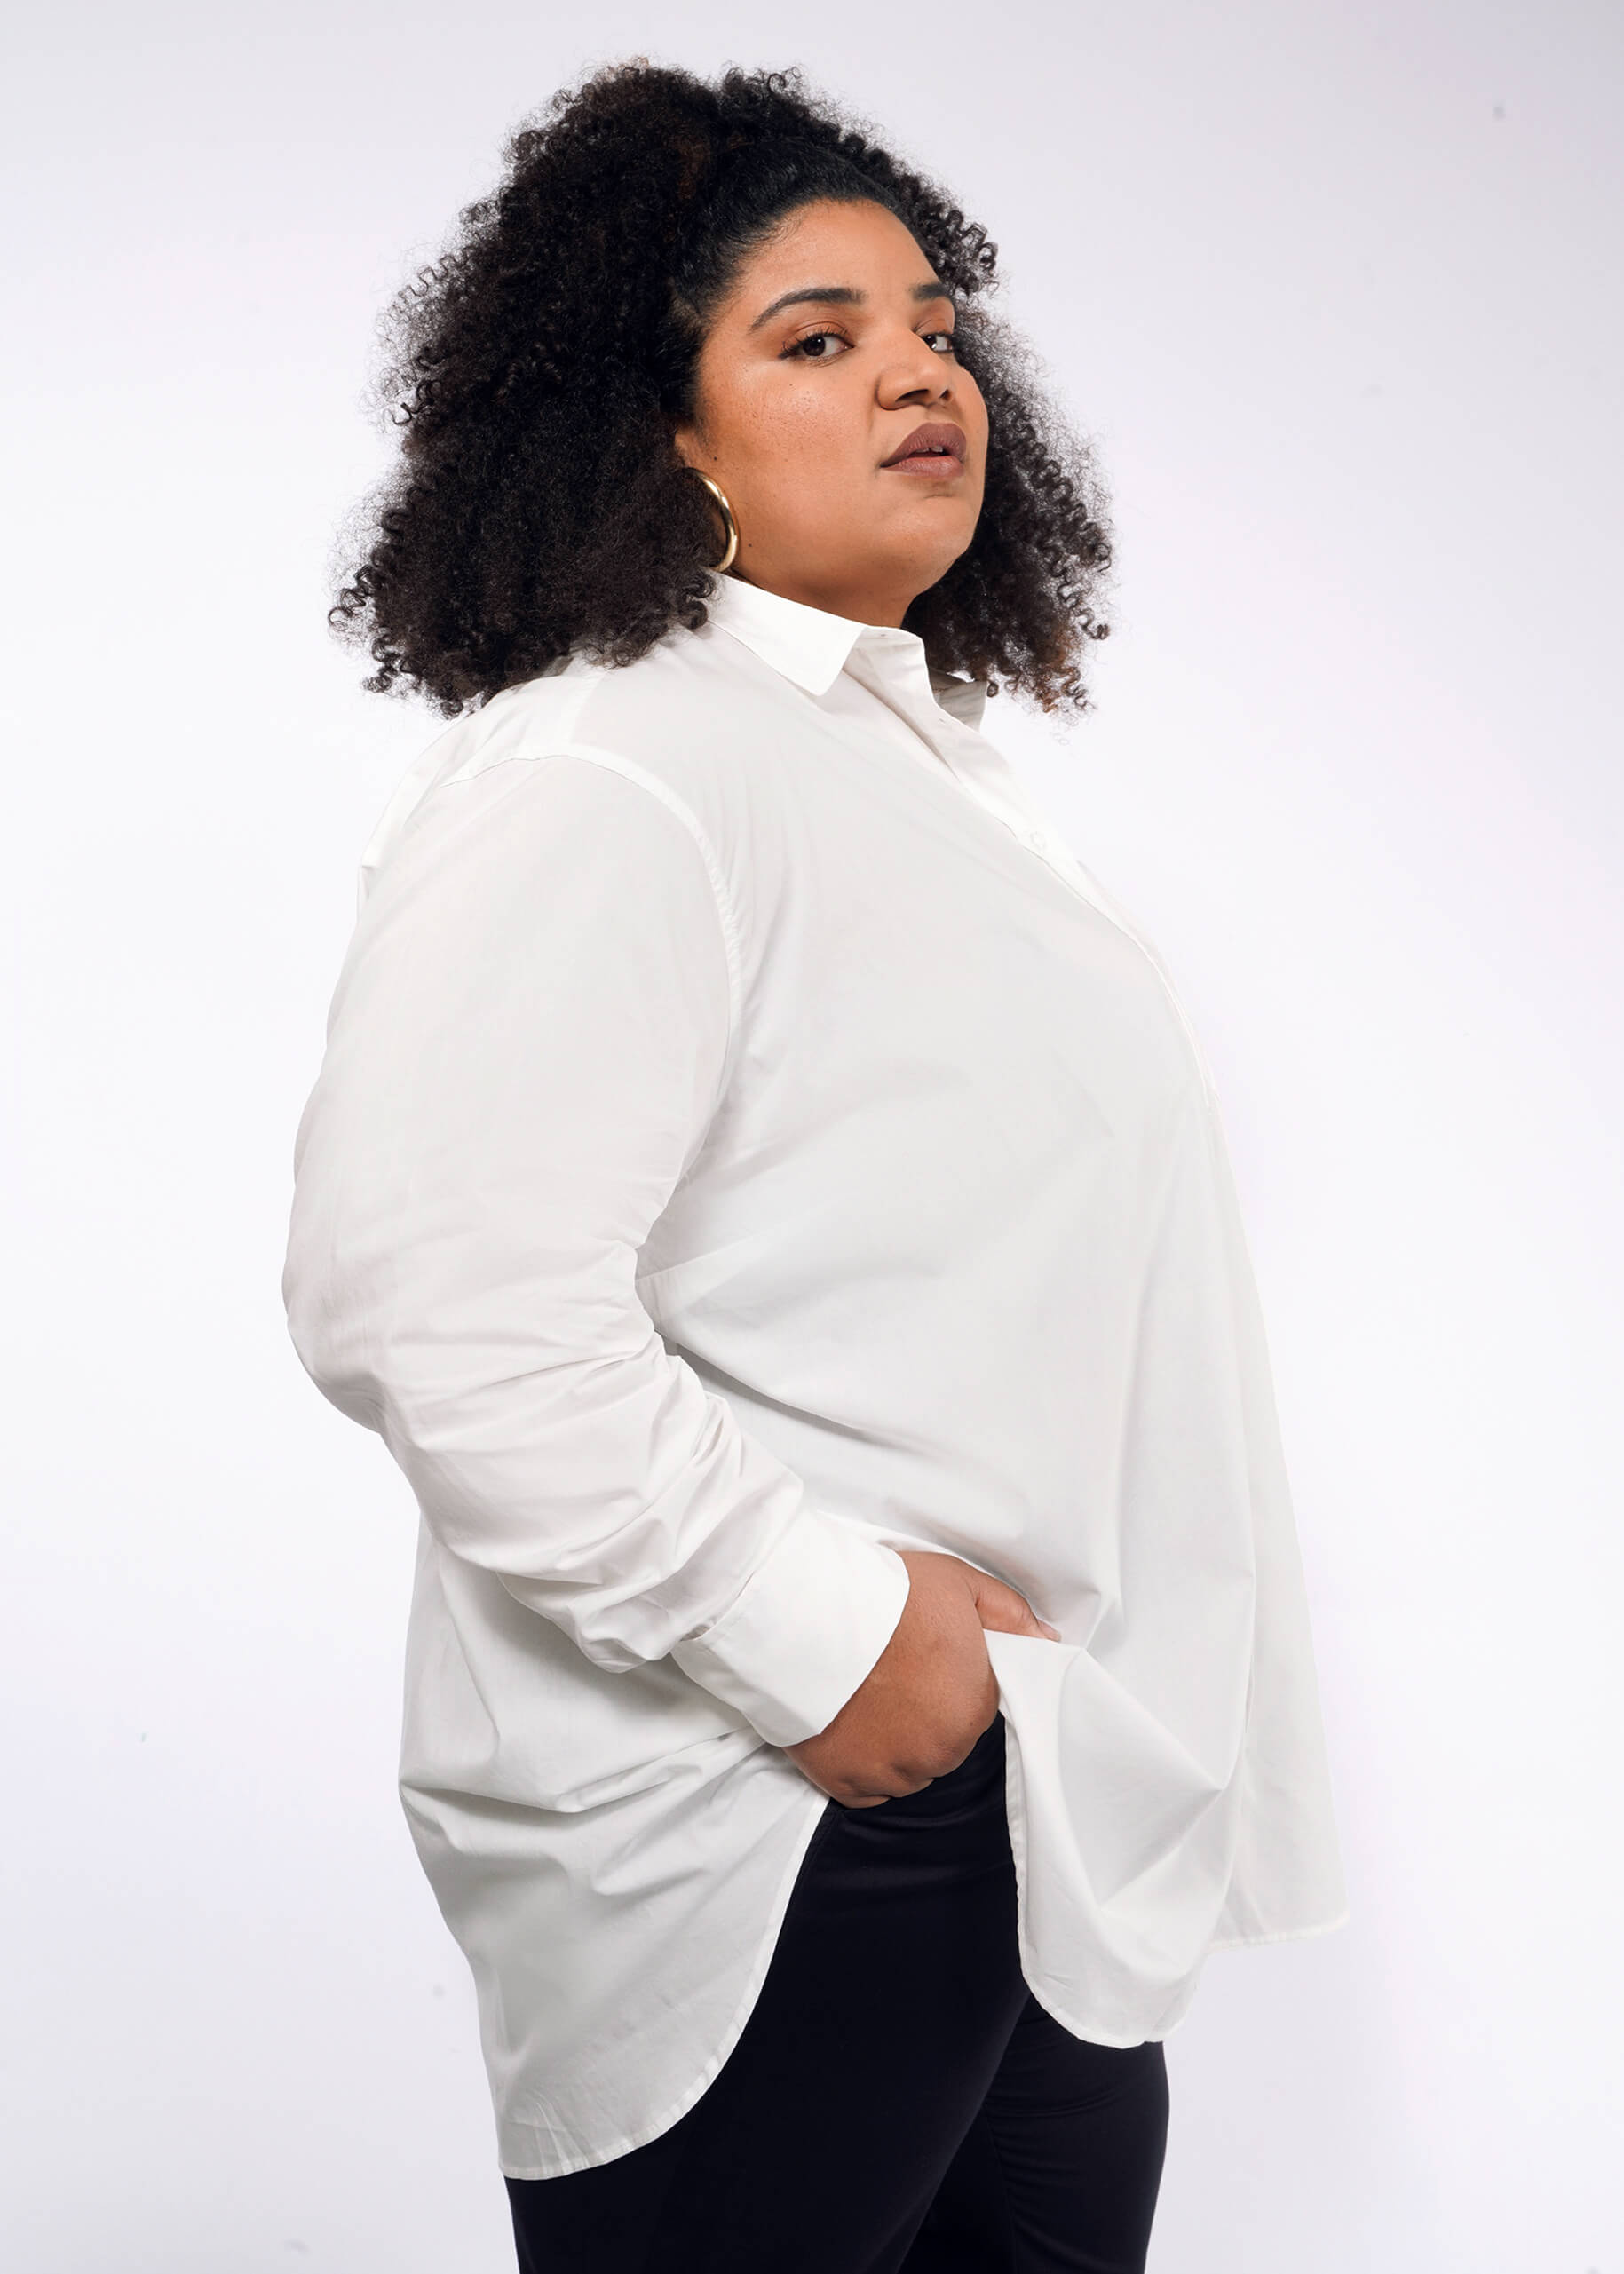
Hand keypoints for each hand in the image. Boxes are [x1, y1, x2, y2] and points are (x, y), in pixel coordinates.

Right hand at [783, 1551, 1058, 1808]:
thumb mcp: (960, 1584)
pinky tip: (849, 1723)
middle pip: (942, 1742)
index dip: (950, 1680)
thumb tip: (1045, 1641)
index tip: (924, 1659)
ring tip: (865, 1696)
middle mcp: (938, 1752)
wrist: (807, 1615)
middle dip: (924, 1714)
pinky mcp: (845, 1783)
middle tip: (892, 1673)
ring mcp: (890, 1772)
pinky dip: (860, 1764)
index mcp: (972, 1707)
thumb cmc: (884, 1596)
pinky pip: (866, 1787)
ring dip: (894, 1743)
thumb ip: (1009, 1616)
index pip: (975, 1706)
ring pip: (907, 1769)